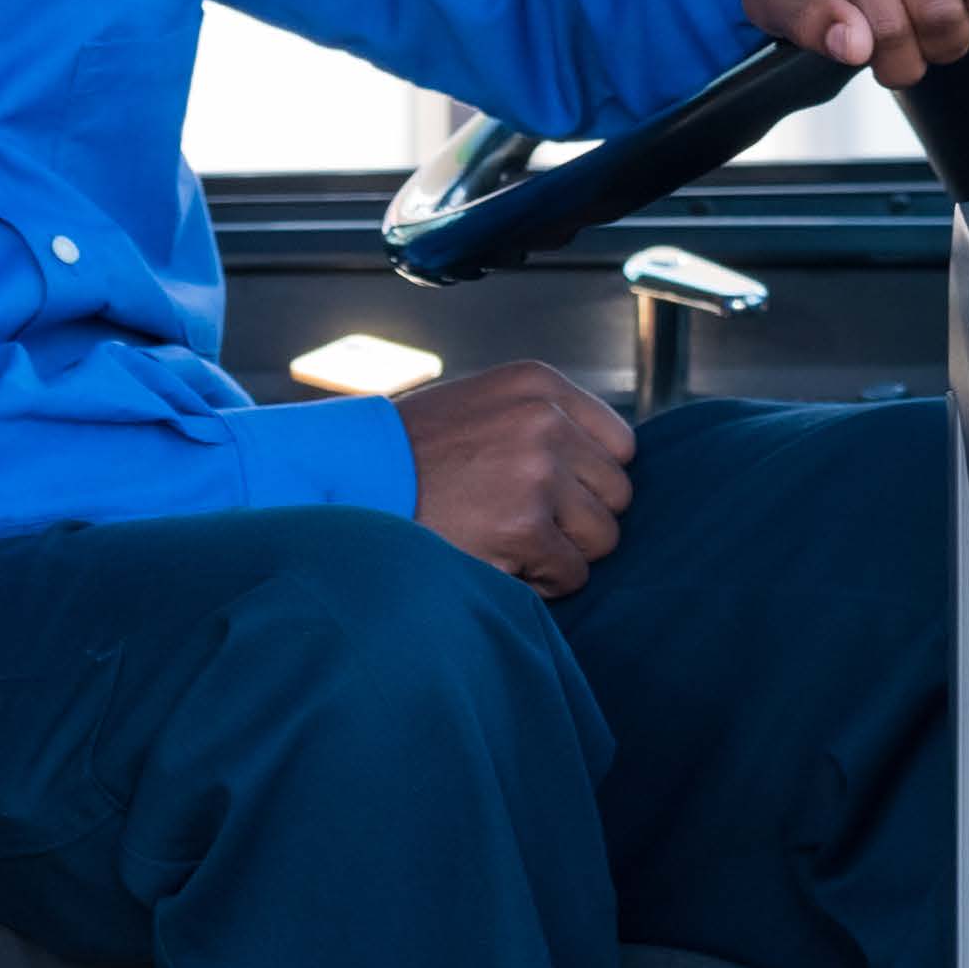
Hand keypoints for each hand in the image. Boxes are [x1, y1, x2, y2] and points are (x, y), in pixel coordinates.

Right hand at [394, 361, 636, 596]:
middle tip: (524, 522)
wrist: (349, 483)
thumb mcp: (480, 407)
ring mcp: (537, 473)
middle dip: (578, 518)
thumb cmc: (410, 454)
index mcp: (538, 385)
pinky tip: (498, 561)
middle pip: (616, 493)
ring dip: (562, 551)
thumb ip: (540, 422)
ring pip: (601, 536)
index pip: (619, 444)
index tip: (556, 494)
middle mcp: (545, 421)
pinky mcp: (525, 527)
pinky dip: (540, 582)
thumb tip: (599, 463)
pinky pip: (571, 573)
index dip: (589, 479)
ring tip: (509, 541)